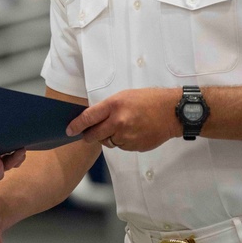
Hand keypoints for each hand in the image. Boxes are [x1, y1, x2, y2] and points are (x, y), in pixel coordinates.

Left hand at [65, 88, 179, 151]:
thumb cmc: (149, 100)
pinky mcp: (134, 146)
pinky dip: (122, 141)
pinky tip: (133, 132)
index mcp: (114, 105)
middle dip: (88, 136)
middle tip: (87, 134)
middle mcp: (118, 122)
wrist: (172, 112)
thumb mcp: (124, 96)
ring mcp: (126, 136)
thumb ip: (108, 108)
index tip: (69, 130)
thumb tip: (93, 119)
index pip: (88, 118)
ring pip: (108, 142)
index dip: (76, 125)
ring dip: (109, 137)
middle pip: (94, 135)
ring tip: (123, 126)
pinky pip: (121, 146)